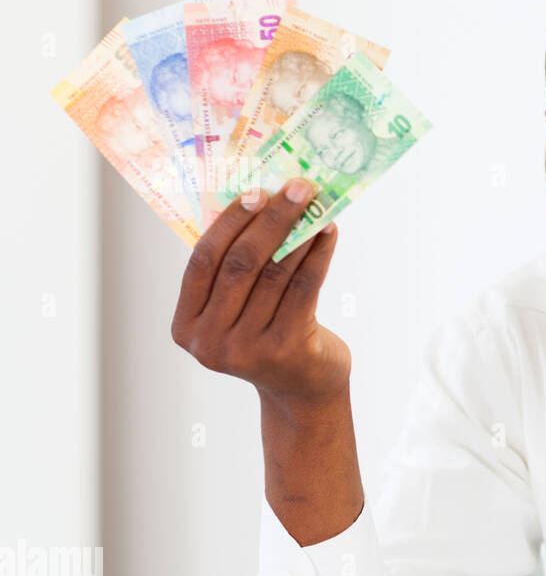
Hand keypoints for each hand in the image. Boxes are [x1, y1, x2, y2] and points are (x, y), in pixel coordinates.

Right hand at [171, 180, 348, 403]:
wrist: (302, 387)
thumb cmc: (267, 332)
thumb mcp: (237, 308)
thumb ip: (234, 268)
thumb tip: (261, 200)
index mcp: (186, 326)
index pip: (203, 261)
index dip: (230, 222)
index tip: (256, 191)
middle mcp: (212, 341)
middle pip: (241, 264)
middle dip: (271, 219)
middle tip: (296, 188)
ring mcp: (248, 350)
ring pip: (276, 274)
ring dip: (300, 233)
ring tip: (317, 206)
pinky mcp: (287, 350)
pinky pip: (305, 289)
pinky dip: (317, 255)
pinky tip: (328, 233)